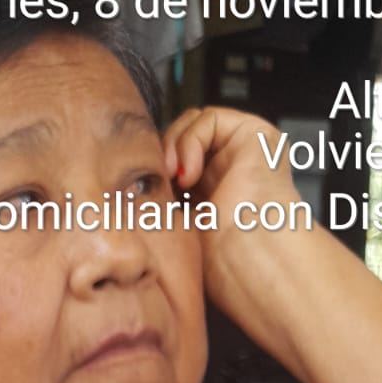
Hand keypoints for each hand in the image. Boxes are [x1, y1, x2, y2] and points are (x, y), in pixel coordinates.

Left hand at [162, 106, 319, 366]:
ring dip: (174, 147)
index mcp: (214, 197)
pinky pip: (210, 119)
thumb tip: (126, 197)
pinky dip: (191, 141)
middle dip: (163, 156)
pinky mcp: (255, 136)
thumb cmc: (222, 263)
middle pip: (183, 141)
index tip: (142, 192)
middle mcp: (230, 172)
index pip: (176, 167)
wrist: (250, 261)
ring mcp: (243, 152)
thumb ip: (160, 207)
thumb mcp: (177, 231)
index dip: (156, 172)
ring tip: (174, 178)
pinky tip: (189, 172)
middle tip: (156, 181)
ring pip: (194, 126)